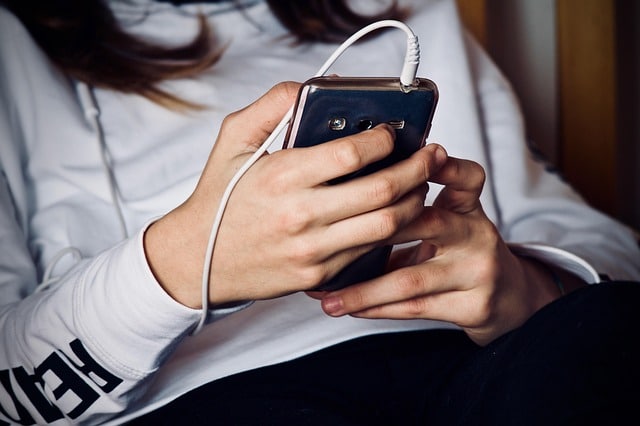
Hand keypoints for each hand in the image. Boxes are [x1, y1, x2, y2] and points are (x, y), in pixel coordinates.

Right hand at [144, 82, 447, 308]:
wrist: (198, 260)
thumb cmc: (219, 197)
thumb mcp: (233, 140)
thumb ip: (271, 106)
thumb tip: (309, 88)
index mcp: (282, 176)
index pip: (353, 153)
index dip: (385, 138)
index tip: (395, 131)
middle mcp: (301, 215)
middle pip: (383, 190)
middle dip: (417, 169)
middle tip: (430, 155)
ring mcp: (313, 251)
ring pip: (386, 225)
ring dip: (414, 202)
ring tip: (421, 185)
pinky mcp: (319, 276)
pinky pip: (369, 252)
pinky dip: (391, 231)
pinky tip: (396, 214)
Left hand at [315, 154, 577, 345]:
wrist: (506, 297)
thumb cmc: (460, 252)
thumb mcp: (449, 219)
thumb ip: (411, 207)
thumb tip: (346, 200)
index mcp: (468, 207)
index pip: (466, 177)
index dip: (445, 166)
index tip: (420, 156)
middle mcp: (476, 235)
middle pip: (428, 223)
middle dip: (375, 231)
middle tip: (332, 237)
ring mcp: (477, 272)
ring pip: (411, 279)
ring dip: (364, 290)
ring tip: (329, 296)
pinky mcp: (473, 305)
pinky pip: (415, 308)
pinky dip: (377, 308)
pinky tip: (351, 308)